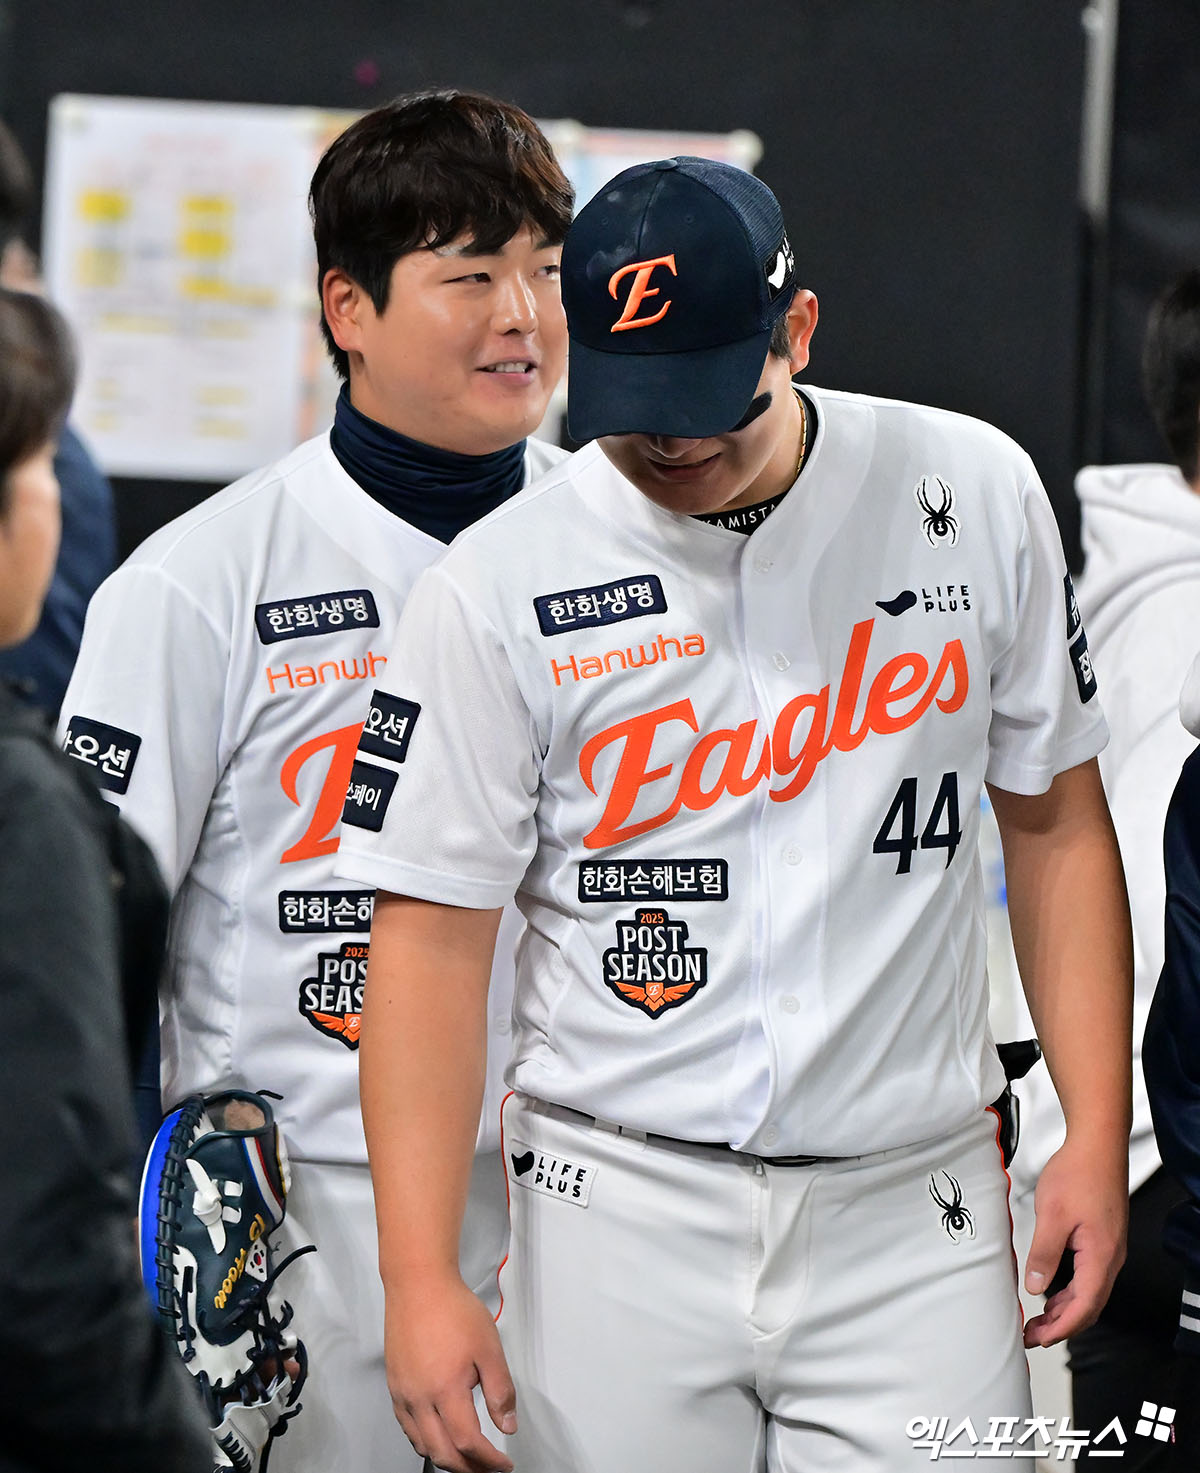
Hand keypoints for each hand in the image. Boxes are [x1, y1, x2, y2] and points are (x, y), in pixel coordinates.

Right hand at [384, 1272, 516, 1472]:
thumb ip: (500, 1390)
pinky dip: (425, 1442)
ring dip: (446, 1459)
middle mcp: (419, 1398)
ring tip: (467, 1457)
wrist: (418, 1285)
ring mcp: (403, 1395)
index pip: (468, 1443)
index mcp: (445, 1389)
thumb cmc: (452, 1309)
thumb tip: (506, 1425)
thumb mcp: (489, 1347)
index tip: (503, 1464)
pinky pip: (408, 1428)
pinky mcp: (394, 1387)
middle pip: (443, 1453)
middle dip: (468, 1468)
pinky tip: (439, 1436)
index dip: (488, 1461)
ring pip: (422, 1445)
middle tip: (488, 1468)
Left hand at [1022, 1135, 1126, 1347]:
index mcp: (1100, 1257)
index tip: (1037, 1338)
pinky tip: (1052, 1290)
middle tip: (1032, 1334)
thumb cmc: (1078, 1174)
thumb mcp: (1052, 1215)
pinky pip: (1089, 1276)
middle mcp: (1110, 1258)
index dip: (1059, 1328)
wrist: (1097, 1145)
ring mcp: (1109, 1249)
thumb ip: (1044, 1254)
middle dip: (1061, 1325)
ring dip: (1065, 1309)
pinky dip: (1071, 1290)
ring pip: (1090, 1292)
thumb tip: (1036, 1287)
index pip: (1083, 1308)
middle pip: (1089, 1306)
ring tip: (1038, 1318)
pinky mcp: (1102, 1239)